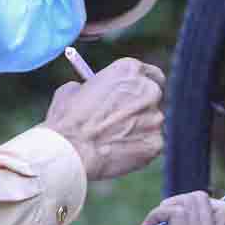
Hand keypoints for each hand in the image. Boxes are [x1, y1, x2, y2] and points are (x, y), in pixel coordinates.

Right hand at [43, 57, 165, 181]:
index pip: (151, 74)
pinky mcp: (156, 142)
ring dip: (139, 129)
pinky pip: (150, 144)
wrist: (71, 151)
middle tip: (123, 120)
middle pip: (153, 98)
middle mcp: (148, 90)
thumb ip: (91, 87)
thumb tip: (97, 92)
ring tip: (113, 141)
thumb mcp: (72, 90)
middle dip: (141, 108)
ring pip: (152, 123)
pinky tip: (118, 153)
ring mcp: (155, 117)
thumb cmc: (68, 120)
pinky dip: (138, 149)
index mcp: (129, 70)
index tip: (138, 94)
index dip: (143, 85)